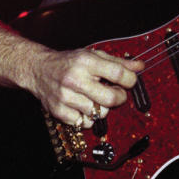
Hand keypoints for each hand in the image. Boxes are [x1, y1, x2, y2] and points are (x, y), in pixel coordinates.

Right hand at [25, 47, 143, 128]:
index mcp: (86, 61)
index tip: (129, 82)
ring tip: (95, 98)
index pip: (118, 73)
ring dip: (102, 108)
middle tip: (116, 93)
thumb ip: (118, 62)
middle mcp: (75, 79)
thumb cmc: (69, 62)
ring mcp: (66, 97)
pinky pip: (85, 123)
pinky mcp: (59, 111)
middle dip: (120, 98)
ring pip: (99, 113)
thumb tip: (140, 67)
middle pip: (111, 98)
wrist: (38, 70)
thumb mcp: (94, 55)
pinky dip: (88, 117)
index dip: (130, 80)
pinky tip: (83, 106)